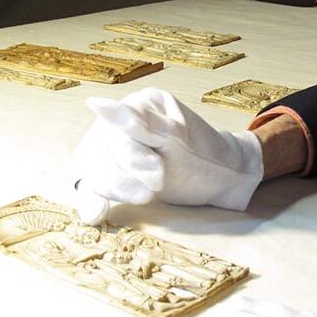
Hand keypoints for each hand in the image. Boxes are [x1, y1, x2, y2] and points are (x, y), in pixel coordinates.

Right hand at [71, 87, 263, 222]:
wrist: (224, 178)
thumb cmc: (206, 154)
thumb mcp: (178, 137)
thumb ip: (140, 122)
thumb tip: (96, 103)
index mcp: (140, 103)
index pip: (117, 131)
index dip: (131, 157)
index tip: (157, 176)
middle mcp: (122, 120)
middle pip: (102, 151)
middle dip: (125, 175)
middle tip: (156, 186)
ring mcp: (115, 147)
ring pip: (95, 170)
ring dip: (114, 188)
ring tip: (145, 196)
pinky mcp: (114, 172)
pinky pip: (92, 185)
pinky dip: (92, 200)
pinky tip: (97, 213)